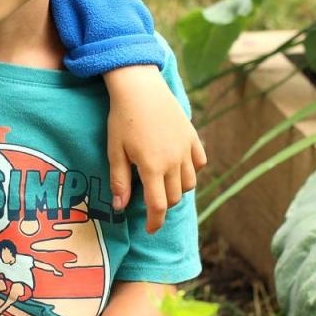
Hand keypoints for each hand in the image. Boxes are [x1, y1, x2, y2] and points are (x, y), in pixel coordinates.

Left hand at [103, 64, 206, 232]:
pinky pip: (199, 162)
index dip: (154, 222)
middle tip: (150, 201)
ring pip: (189, 182)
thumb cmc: (122, 118)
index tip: (150, 229)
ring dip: (177, 189)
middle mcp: (174, 161)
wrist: (139, 86)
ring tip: (163, 184)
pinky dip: (192, 170)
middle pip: (174, 196)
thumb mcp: (115, 151)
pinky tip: (179, 167)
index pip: (158, 206)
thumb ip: (120, 181)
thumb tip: (120, 208)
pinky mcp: (192, 136)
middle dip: (162, 204)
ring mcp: (186, 149)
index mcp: (153, 167)